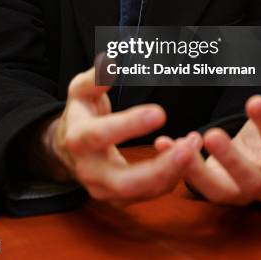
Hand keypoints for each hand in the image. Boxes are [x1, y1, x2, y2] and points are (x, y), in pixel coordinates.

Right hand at [32, 66, 195, 203]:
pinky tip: (187, 152)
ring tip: (194, 145)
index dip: (130, 125)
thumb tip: (112, 63)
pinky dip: (172, 176)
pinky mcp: (119, 198)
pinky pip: (149, 193)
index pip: (101, 135)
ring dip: (173, 172)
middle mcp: (89, 170)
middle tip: (188, 149)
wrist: (67, 148)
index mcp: (78, 139)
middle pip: (125, 180)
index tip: (159, 112)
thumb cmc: (80, 113)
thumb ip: (96, 78)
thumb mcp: (80, 90)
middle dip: (160, 168)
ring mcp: (104, 189)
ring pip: (142, 191)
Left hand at [155, 74, 260, 204]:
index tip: (254, 100)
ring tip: (182, 146)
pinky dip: (179, 166)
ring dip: (199, 170)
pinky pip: (196, 183)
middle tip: (213, 134)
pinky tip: (164, 142)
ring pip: (219, 191)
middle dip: (232, 159)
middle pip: (252, 180)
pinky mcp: (217, 192)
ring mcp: (240, 193)